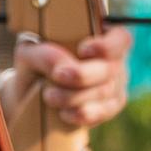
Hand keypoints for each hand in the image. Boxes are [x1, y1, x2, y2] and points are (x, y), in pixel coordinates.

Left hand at [14, 27, 131, 131]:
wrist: (30, 92)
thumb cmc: (35, 63)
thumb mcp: (31, 52)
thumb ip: (46, 54)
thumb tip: (64, 67)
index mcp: (103, 36)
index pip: (120, 38)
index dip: (107, 46)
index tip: (83, 50)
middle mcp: (115, 60)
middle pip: (111, 68)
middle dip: (83, 75)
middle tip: (58, 75)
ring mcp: (116, 84)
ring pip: (105, 91)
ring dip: (75, 96)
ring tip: (49, 96)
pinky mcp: (110, 106)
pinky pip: (104, 112)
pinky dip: (82, 114)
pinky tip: (64, 113)